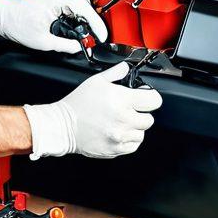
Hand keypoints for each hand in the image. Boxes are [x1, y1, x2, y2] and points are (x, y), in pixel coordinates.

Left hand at [0, 0, 107, 53]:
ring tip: (88, 36)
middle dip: (91, 26)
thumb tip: (79, 47)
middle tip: (95, 41)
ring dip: (84, 22)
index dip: (98, 27)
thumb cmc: (15, 21)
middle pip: (87, 9)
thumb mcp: (43, 41)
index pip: (88, 12)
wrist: (2, 15)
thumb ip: (65, 46)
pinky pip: (73, 8)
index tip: (103, 38)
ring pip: (81, 9)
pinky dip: (77, 19)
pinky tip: (78, 29)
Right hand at [25, 63, 162, 159]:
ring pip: (142, 134)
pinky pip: (133, 146)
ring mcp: (120, 136)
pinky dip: (129, 140)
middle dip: (141, 113)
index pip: (154, 100)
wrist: (63, 126)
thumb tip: (127, 68)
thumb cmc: (78, 104)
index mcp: (121, 100)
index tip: (146, 97)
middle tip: (129, 110)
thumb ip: (116, 73)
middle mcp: (123, 119)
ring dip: (135, 128)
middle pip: (149, 119)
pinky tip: (119, 132)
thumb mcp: (96, 81)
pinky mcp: (115, 149)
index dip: (151, 97)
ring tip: (122, 122)